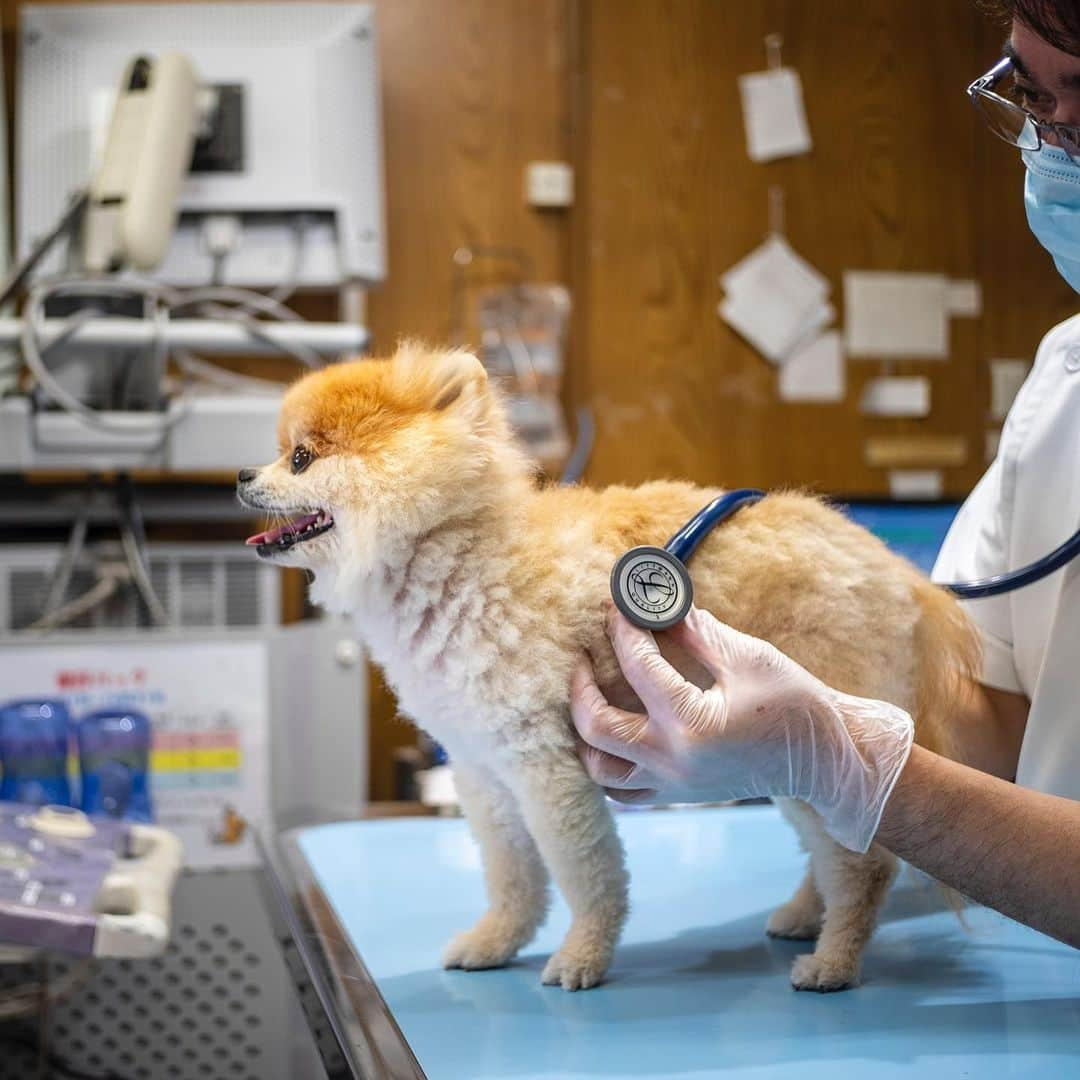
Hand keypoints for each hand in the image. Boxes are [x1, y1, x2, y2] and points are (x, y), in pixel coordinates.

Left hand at [570, 606, 914, 852]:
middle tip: (583, 653)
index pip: (638, 667)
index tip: (616, 605)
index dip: (622, 629)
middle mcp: (673, 762)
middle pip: (595, 726)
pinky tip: (609, 734)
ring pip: (599, 768)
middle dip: (580, 684)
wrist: (825, 760)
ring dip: (583, 731)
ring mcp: (672, 786)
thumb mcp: (747, 657)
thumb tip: (655, 603)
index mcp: (693, 723)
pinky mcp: (678, 797)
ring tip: (586, 696)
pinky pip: (622, 792)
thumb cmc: (795, 705)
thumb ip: (694, 631)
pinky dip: (606, 765)